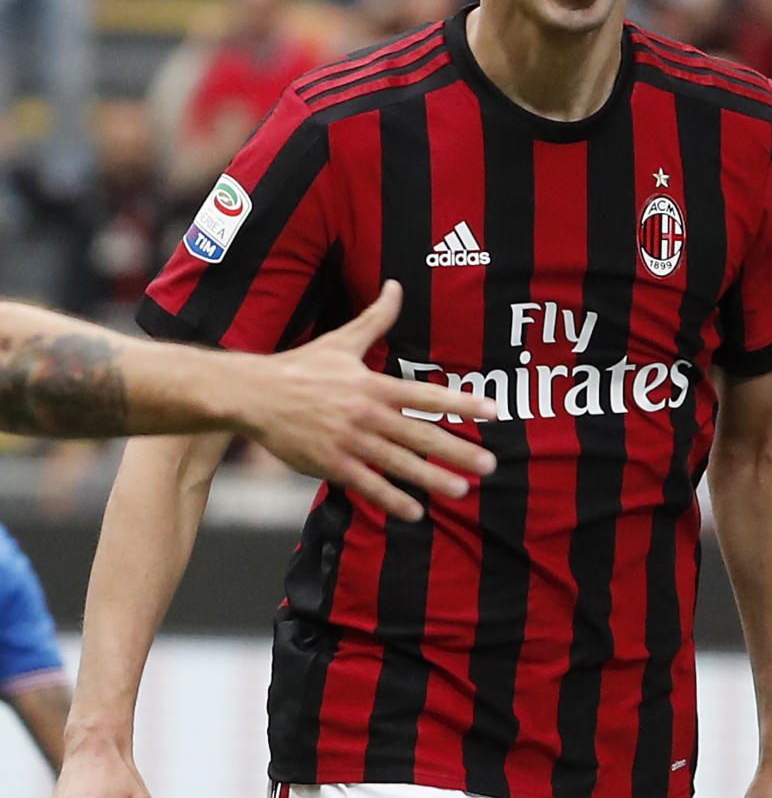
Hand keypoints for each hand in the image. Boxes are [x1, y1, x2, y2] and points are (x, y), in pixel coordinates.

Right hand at [245, 281, 497, 520]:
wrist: (254, 394)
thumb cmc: (300, 367)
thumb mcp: (342, 340)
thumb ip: (376, 318)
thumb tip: (396, 285)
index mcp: (373, 384)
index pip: (426, 395)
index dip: (461, 403)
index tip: (493, 411)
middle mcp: (366, 414)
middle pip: (420, 434)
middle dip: (457, 450)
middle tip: (490, 464)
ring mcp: (349, 441)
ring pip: (399, 464)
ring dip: (432, 478)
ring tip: (461, 490)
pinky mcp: (330, 464)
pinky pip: (367, 485)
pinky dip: (392, 500)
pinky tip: (415, 512)